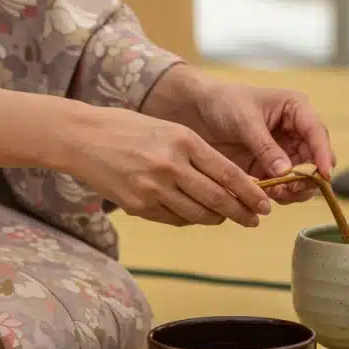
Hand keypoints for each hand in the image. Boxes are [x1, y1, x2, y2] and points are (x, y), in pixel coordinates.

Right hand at [61, 105, 272, 227]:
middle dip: (241, 213)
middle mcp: (171, 166)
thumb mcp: (168, 129)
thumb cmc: (128, 128)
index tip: (266, 204)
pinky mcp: (138, 206)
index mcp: (183, 141)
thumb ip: (197, 153)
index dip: (251, 193)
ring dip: (216, 219)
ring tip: (226, 218)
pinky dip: (189, 219)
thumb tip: (227, 183)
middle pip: (217, 199)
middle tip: (254, 220)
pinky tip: (195, 215)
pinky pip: (174, 219)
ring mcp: (153, 189)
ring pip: (198, 214)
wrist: (82, 137)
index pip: (228, 174)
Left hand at [142, 66, 335, 204]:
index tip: (324, 174)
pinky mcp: (269, 169)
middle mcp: (295, 132)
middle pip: (314, 160)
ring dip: (294, 189)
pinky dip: (279, 194)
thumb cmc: (222, 103)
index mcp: (296, 109)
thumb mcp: (245, 120)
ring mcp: (283, 152)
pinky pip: (283, 186)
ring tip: (276, 192)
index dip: (323, 154)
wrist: (196, 112)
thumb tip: (287, 172)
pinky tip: (266, 195)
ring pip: (302, 177)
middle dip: (307, 177)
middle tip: (291, 188)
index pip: (317, 133)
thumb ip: (266, 147)